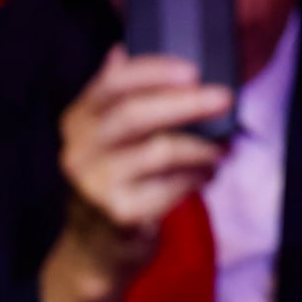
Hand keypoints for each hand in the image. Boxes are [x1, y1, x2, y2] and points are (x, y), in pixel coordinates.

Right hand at [46, 45, 230, 301]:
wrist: (96, 250)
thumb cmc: (112, 184)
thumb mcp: (105, 140)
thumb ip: (115, 99)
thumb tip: (120, 51)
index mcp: (77, 123)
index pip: (110, 85)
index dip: (152, 72)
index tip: (192, 69)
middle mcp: (79, 151)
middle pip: (135, 115)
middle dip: (186, 103)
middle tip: (224, 98)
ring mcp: (95, 184)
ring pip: (159, 152)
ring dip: (201, 148)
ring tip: (220, 151)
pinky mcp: (119, 214)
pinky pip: (171, 187)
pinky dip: (197, 179)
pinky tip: (206, 177)